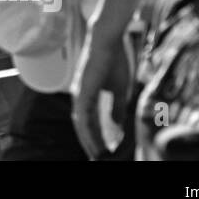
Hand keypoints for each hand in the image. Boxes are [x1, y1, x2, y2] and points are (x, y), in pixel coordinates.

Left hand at [70, 30, 131, 157]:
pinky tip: (94, 143)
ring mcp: (79, 93)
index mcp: (87, 94)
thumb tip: (116, 124)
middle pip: (83, 126)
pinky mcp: (82, 90)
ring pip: (81, 124)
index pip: (89, 121)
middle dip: (90, 144)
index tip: (102, 152)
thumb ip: (115, 106)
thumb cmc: (114, 59)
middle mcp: (79, 95)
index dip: (95, 137)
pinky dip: (88, 132)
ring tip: (96, 157)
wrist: (108, 40)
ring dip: (88, 142)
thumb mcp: (118, 88)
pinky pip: (83, 116)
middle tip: (97, 159)